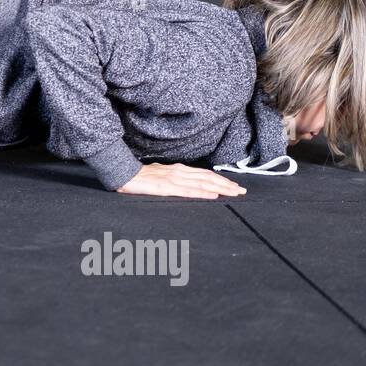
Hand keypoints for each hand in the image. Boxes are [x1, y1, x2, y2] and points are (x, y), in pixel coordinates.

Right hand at [116, 162, 245, 199]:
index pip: (204, 174)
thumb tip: (188, 183)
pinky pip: (187, 191)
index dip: (221, 179)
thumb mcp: (160, 175)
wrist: (122, 173)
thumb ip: (174, 178)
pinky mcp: (166, 188)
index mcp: (178, 169)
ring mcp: (173, 180)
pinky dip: (202, 193)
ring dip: (220, 188)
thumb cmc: (139, 176)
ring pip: (202, 183)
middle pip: (207, 178)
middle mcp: (179, 172)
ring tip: (234, 193)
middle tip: (242, 191)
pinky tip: (212, 195)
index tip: (234, 185)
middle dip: (226, 184)